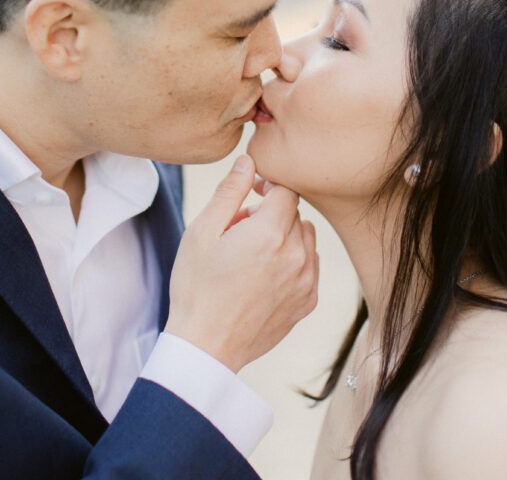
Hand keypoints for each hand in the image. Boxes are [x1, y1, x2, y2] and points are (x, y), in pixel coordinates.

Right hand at [165, 154, 317, 372]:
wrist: (206, 346)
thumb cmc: (197, 286)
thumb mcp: (202, 231)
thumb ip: (230, 191)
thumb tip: (248, 161)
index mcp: (271, 233)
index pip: (287, 190)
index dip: (269, 185)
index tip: (252, 193)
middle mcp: (297, 255)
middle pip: (295, 214)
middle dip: (271, 213)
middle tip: (240, 229)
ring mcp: (306, 280)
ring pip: (306, 238)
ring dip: (285, 236)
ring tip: (252, 253)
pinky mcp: (308, 302)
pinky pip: (309, 266)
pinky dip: (293, 262)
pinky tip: (264, 275)